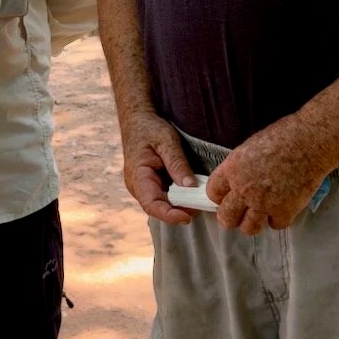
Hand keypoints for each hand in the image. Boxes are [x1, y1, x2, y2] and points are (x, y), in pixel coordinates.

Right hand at [121, 110, 197, 224]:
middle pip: (159, 208)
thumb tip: (191, 187)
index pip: (151, 204)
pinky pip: (165, 196)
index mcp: (138, 176)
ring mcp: (144, 187)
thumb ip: (177, 163)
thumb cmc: (149, 128)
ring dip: (181, 205)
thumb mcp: (166, 140)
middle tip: (202, 205)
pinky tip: (192, 192)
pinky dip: (179, 197)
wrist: (137, 120)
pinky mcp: (151, 185)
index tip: (187, 217)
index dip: (168, 215)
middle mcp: (138, 187)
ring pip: (163, 204)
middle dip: (180, 211)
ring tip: (200, 199)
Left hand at [205, 118, 328, 234]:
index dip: (219, 196)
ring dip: (253, 223)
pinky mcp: (284, 211)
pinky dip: (279, 219)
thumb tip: (235, 181)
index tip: (226, 197)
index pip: (213, 193)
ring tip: (260, 215)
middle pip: (226, 217)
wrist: (309, 143)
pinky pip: (276, 225)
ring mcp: (264, 203)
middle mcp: (244, 190)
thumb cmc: (282, 136)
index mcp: (232, 170)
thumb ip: (239, 168)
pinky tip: (282, 208)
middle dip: (231, 217)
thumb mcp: (249, 148)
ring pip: (249, 228)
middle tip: (239, 213)